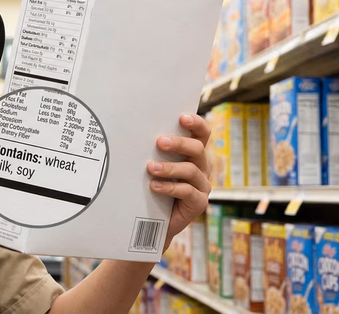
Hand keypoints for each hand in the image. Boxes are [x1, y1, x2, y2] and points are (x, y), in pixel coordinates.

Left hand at [147, 114, 210, 240]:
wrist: (153, 221)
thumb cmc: (153, 188)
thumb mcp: (154, 167)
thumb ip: (154, 152)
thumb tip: (136, 132)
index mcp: (193, 155)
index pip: (202, 134)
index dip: (197, 124)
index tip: (182, 117)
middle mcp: (202, 168)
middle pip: (198, 149)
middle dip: (179, 143)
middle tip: (159, 141)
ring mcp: (202, 186)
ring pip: (191, 170)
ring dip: (170, 167)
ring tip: (151, 168)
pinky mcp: (199, 203)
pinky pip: (188, 192)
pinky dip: (170, 188)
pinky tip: (155, 186)